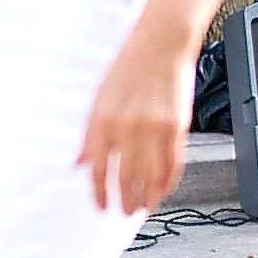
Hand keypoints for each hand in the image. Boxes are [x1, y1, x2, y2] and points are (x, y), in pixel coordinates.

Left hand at [77, 33, 196, 216]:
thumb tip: (80, 164)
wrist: (158, 45)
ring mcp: (153, 129)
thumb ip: (90, 136)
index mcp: (102, 122)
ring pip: (150, 176)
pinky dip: (167, 182)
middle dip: (124, 200)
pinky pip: (172, 165)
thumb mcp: (98, 99)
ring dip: (146, 197)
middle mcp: (127, 129)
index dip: (99, 193)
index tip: (101, 206)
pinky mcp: (176, 127)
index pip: (98, 170)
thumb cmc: (127, 69)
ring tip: (143, 207)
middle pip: (125, 178)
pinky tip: (161, 190)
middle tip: (124, 212)